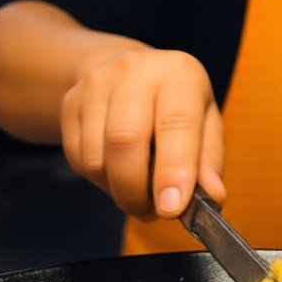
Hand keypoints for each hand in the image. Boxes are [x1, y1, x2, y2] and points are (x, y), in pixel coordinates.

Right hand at [60, 47, 224, 224]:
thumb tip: (211, 196)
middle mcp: (136, 70)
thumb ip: (209, 161)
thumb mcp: (206, 123)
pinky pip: (78, 160)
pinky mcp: (70, 102)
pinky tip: (117, 172)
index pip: (175, 122)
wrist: (130, 73)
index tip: (171, 208)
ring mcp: (97, 84)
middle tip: (151, 211)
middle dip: (136, 191)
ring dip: (117, 191)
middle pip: (124, 140)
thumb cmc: (176, 105)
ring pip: (96, 158)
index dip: (173, 169)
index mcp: (179, 73)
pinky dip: (99, 181)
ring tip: (138, 190)